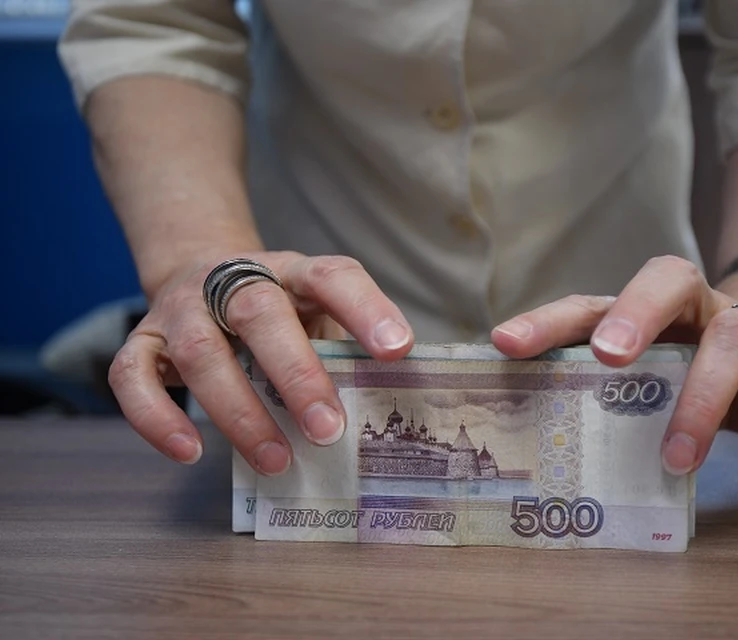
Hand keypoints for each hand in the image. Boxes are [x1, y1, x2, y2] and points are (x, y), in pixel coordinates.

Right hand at [109, 251, 413, 474]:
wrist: (202, 272)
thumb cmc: (279, 311)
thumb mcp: (316, 314)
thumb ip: (344, 349)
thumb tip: (385, 405)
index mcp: (293, 272)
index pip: (332, 277)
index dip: (366, 310)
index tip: (398, 350)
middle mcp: (233, 280)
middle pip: (260, 315)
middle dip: (297, 375)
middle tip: (330, 431)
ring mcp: (181, 308)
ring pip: (201, 352)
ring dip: (240, 412)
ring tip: (278, 460)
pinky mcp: (142, 339)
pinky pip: (133, 377)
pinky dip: (157, 419)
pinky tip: (192, 453)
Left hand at [490, 256, 737, 474]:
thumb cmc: (695, 368)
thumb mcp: (650, 382)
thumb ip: (605, 398)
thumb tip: (533, 439)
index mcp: (645, 313)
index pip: (590, 305)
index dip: (548, 322)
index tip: (505, 343)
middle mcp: (695, 308)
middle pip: (666, 283)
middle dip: (636, 313)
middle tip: (609, 355)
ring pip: (734, 334)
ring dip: (705, 392)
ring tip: (679, 453)